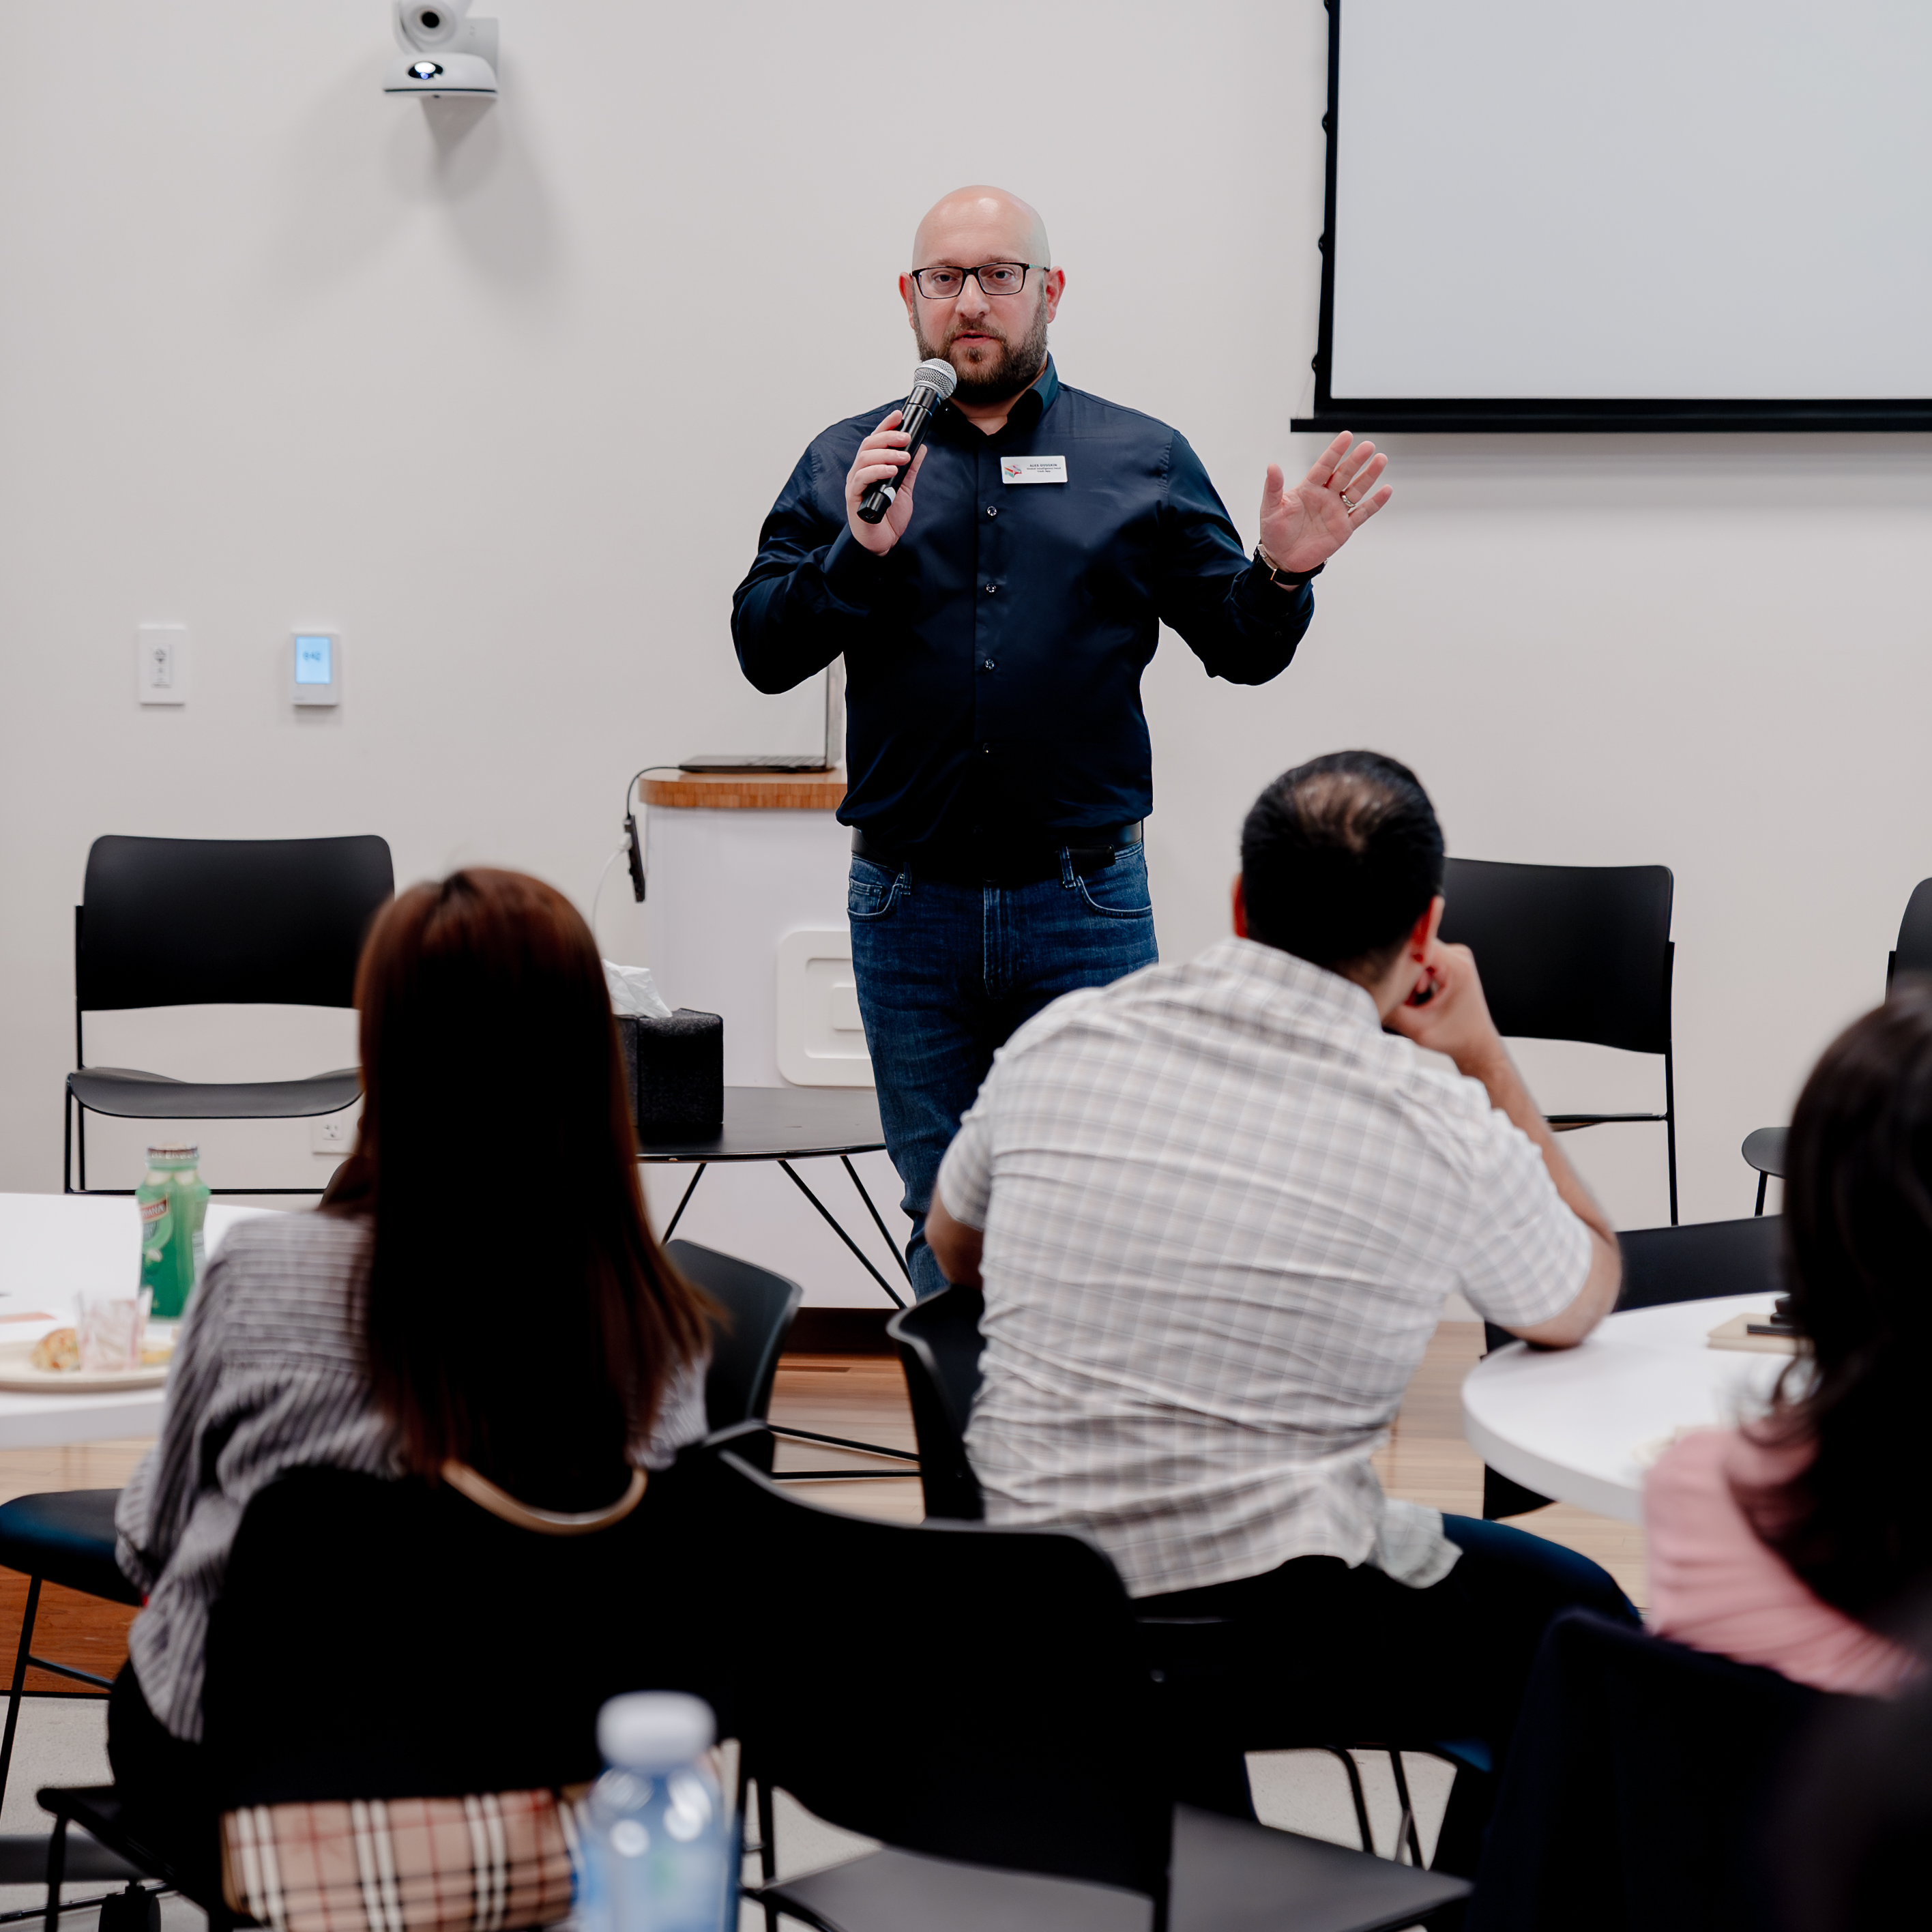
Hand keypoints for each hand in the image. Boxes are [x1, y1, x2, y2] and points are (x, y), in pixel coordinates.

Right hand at [845, 410, 928, 554]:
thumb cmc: (888, 516)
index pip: (875, 441)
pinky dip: (877, 471)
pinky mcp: (854, 498)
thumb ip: (910, 469)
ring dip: (886, 454)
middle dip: (887, 437)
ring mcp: (856, 484)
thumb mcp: (904, 488)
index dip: (885, 426)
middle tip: (906, 438)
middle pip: (868, 445)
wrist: (883, 543)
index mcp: (871, 467)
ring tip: (903, 457)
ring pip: (864, 459)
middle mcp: (860, 472)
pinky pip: (862, 478)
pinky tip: (892, 470)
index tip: (899, 415)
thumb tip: (921, 447)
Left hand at [1258, 431, 1391, 575]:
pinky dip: (1374, 503)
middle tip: (1368, 446)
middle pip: (1344, 474)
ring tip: (1380, 460)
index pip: (1325, 465)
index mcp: (1308, 488)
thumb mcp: (1270, 508)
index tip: (1347, 436)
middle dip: (1356, 460)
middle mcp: (1325, 496)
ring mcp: (1336, 511)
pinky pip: (1362, 513)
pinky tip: (1386, 490)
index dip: (1335, 451)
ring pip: (1356, 490)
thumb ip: (1273, 487)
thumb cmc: (1274, 532)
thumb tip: (1272, 466)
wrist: (1282, 558)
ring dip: (1369, 476)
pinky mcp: (1344, 528)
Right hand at [1383, 939, 1505, 1078]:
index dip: (1395, 960)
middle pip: (1415, 949)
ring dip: (1407, 978)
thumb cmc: (1455, 1038)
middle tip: (1403, 1001)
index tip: (1386, 980)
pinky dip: (1414, 979)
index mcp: (1457, 967)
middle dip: (1402, 973)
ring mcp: (1456, 957)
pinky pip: (1422, 961)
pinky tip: (1417, 998)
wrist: (1476, 1045)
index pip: (1416, 946)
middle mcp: (1459, 956)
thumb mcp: (1418, 1029)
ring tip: (1413, 1003)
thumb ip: (1392, 1011)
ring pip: (1416, 956)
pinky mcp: (1450, 962)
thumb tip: (1365, 997)